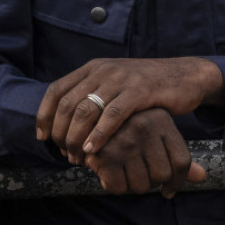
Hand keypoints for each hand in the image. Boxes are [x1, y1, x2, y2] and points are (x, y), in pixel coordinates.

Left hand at [35, 57, 223, 163]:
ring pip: (87, 109)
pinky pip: (113, 114)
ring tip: (77, 157)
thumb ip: (92, 95)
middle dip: (61, 132)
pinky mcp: (140, 90)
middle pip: (68, 102)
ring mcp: (121, 79)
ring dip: (77, 137)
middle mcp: (103, 70)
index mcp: (93, 68)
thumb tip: (65, 121)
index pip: (57, 89)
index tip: (42, 137)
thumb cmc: (145, 87)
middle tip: (63, 153)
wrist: (182, 76)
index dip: (45, 114)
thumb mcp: (114, 84)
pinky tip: (93, 149)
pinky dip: (99, 134)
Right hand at [84, 108, 205, 197]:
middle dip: (151, 181)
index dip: (177, 182)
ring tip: (123, 170)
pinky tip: (108, 173)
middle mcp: (144, 127)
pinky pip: (118, 188)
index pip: (181, 162)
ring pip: (141, 185)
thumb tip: (202, 177)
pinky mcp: (102, 152)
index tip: (167, 188)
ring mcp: (123, 139)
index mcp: (161, 119)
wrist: (88, 112)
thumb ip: (177, 156)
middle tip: (138, 171)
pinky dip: (114, 186)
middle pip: (162, 175)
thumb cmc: (128, 127)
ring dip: (132, 185)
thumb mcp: (156, 133)